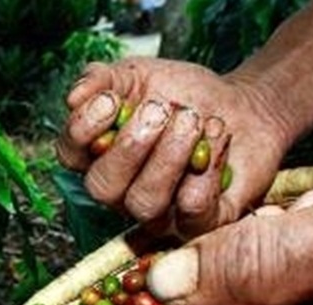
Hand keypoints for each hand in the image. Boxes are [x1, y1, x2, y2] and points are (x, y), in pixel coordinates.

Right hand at [56, 58, 291, 238]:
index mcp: (98, 156)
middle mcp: (122, 191)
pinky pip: (192, 211)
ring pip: (145, 203)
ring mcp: (159, 212)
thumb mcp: (138, 75)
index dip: (84, 130)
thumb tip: (74, 99)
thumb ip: (102, 80)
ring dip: (169, 157)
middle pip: (103, 188)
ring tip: (193, 120)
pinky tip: (217, 137)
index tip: (110, 100)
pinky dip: (207, 171)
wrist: (242, 106)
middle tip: (161, 110)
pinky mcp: (199, 223)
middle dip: (131, 146)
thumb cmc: (184, 95)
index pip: (71, 155)